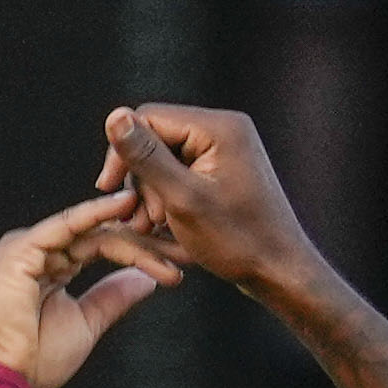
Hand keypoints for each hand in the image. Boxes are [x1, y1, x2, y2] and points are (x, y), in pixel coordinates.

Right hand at [0, 189, 168, 387]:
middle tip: (182, 247)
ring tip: (165, 228)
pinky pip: (65, 226)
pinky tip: (124, 207)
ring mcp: (28, 246)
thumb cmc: (31, 361)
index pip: (102, 247)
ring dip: (130, 233)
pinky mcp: (21, 249)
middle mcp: (39, 250)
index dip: (141, 253)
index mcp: (51, 266)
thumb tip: (146, 279)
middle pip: (100, 235)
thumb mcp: (86, 324)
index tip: (178, 265)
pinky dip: (95, 214)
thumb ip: (112, 297)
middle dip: (144, 241)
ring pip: (89, 230)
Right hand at [103, 102, 322, 302]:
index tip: (107, 189)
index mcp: (219, 127)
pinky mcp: (225, 169)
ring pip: (167, 157)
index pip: (149, 117)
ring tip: (150, 227)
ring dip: (151, 191)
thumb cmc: (238, 240)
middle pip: (157, 137)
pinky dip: (169, 195)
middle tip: (139, 220)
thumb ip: (146, 157)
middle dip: (140, 177)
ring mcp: (227, 149)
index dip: (123, 151)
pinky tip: (165, 224)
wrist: (281, 271)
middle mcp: (225, 129)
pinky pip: (183, 171)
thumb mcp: (183, 198)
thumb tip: (114, 116)